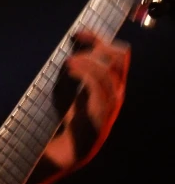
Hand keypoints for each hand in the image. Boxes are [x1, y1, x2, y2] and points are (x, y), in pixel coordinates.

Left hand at [46, 29, 130, 169]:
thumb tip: (69, 45)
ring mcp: (110, 105)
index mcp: (112, 84)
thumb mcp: (69, 88)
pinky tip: (68, 71)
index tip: (78, 33)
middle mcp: (116, 93)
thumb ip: (74, 70)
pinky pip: (98, 89)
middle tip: (75, 46)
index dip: (99, 39)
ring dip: (87, 61)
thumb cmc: (65, 117)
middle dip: (97, 45)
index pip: (118, 54)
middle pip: (119, 58)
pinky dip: (83, 74)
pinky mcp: (100, 116)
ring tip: (67, 63)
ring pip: (109, 72)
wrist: (64, 150)